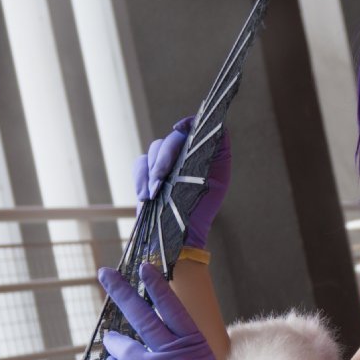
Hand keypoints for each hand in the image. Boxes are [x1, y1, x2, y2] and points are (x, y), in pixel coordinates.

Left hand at [99, 261, 244, 359]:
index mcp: (193, 344)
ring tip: (116, 346)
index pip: (171, 306)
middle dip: (119, 291)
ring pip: (120, 344)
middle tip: (104, 273)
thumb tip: (143, 324)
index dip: (156, 285)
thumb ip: (175, 343)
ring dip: (114, 343)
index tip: (143, 268)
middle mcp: (172, 353)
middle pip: (140, 315)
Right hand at [133, 114, 231, 251]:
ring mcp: (166, 165)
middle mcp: (185, 156)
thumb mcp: (217, 180)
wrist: (177, 236)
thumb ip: (220, 150)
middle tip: (160, 181)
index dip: (188, 123)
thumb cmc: (200, 211)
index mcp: (204, 155)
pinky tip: (145, 196)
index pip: (196, 127)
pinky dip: (141, 179)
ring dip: (152, 172)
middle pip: (171, 139)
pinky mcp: (149, 175)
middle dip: (163, 159)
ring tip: (153, 195)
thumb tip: (216, 127)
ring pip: (153, 150)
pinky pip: (139, 164)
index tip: (178, 129)